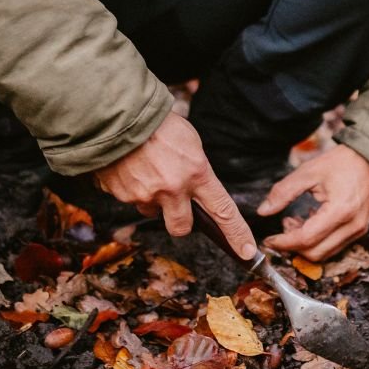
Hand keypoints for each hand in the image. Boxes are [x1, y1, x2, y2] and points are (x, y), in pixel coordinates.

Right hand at [93, 110, 256, 258]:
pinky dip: (132, 187)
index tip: (247, 251)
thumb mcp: (191, 143)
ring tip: (147, 171)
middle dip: (180, 220)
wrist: (120, 116)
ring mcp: (146, 194)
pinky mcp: (122, 195)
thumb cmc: (160, 125)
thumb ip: (197, 170)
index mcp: (197, 173)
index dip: (236, 234)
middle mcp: (173, 189)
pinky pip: (131, 199)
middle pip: (182, 227)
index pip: (223, 212)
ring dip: (153, 199)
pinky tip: (132, 168)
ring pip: (152, 211)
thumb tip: (196, 188)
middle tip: (174, 200)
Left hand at [259, 144, 368, 261]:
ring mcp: (358, 231)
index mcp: (340, 211)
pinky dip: (318, 241)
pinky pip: (334, 246)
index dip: (283, 242)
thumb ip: (284, 191)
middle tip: (282, 228)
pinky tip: (310, 221)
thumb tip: (264, 211)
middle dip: (293, 246)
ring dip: (305, 245)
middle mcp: (352, 226)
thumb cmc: (343, 162)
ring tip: (295, 222)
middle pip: (315, 253)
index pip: (306, 239)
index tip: (269, 239)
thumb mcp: (309, 171)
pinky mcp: (360, 231)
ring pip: (325, 253)